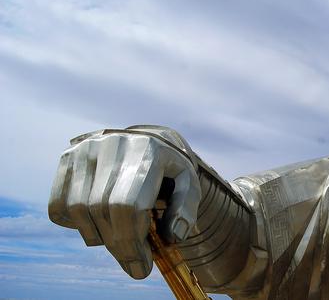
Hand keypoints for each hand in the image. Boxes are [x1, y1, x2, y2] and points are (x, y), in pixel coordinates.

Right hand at [48, 131, 200, 278]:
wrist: (148, 140)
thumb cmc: (170, 169)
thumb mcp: (189, 184)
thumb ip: (186, 209)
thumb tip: (173, 236)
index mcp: (148, 150)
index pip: (127, 205)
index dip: (131, 242)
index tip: (142, 267)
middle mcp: (113, 145)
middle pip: (102, 210)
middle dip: (118, 246)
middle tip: (134, 264)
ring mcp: (86, 149)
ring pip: (78, 209)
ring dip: (98, 236)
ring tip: (119, 238)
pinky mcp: (68, 157)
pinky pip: (59, 205)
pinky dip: (75, 223)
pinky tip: (98, 221)